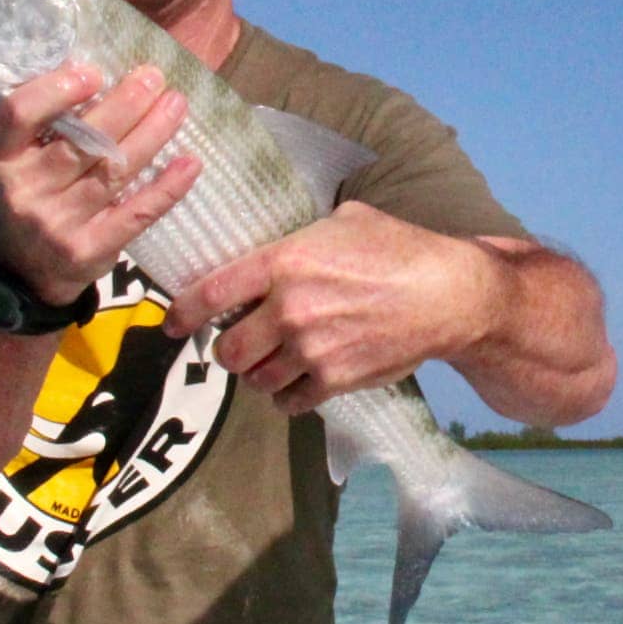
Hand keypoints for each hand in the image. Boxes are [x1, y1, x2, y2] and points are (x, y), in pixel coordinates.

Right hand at [0, 61, 199, 303]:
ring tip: (176, 106)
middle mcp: (23, 192)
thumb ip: (39, 115)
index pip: (18, 115)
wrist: (27, 268)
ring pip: (113, 172)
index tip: (94, 72)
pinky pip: (135, 214)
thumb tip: (80, 59)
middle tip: (154, 77)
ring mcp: (56, 225)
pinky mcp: (89, 251)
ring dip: (152, 135)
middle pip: (79, 141)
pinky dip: (166, 188)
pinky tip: (189, 163)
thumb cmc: (33, 190)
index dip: (56, 90)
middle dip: (124, 105)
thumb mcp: (17, 154)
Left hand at [163, 202, 493, 414]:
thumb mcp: (343, 222)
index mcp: (283, 262)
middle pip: (229, 349)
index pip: (210, 292)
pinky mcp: (335, 380)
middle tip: (241, 344)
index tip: (173, 323)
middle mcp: (289, 308)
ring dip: (259, 374)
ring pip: (256, 379)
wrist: (449, 296)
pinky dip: (288, 396)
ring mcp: (310, 349)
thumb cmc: (399, 249)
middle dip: (230, 350)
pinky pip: (289, 401)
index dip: (183, 312)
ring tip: (274, 362)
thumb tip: (271, 243)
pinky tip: (299, 381)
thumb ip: (298, 236)